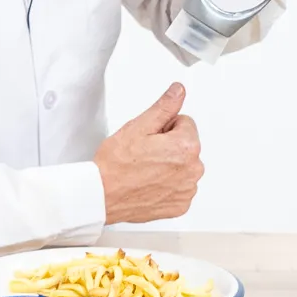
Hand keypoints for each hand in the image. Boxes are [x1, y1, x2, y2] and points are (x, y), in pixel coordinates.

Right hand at [93, 82, 202, 223]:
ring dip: (169, 165)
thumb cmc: (117, 163)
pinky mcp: (180, 205)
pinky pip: (180, 187)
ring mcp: (187, 190)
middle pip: (185, 145)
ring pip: (183, 166)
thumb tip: (178, 91)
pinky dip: (167, 185)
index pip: (184, 122)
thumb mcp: (139, 126)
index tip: (149, 138)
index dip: (164, 127)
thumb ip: (164, 107)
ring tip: (145, 169)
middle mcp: (193, 170)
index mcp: (187, 146)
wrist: (102, 195)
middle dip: (169, 145)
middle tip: (144, 154)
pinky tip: (149, 183)